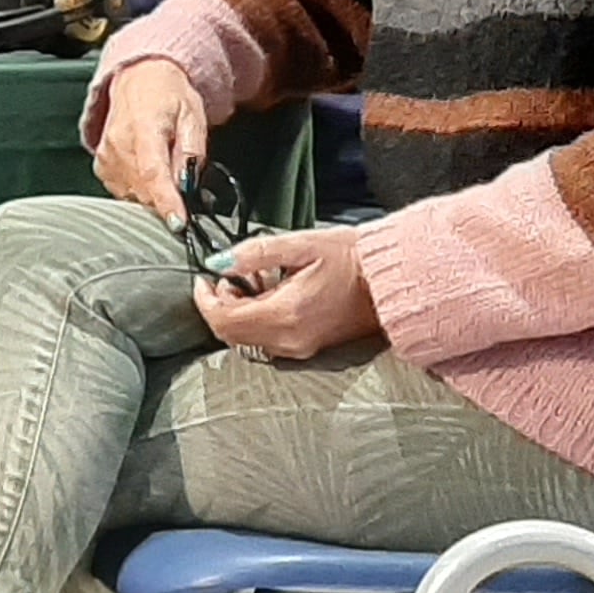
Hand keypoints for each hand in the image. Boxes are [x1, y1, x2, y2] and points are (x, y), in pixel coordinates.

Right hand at [91, 58, 207, 226]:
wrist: (139, 79)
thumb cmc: (168, 95)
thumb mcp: (193, 117)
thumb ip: (192, 153)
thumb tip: (187, 185)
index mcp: (144, 128)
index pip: (153, 172)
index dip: (166, 201)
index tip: (178, 222)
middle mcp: (119, 143)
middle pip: (144, 190)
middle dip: (168, 197)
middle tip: (183, 182)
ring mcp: (106, 155)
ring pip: (134, 195)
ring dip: (153, 193)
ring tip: (163, 167)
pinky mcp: (100, 165)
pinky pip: (123, 192)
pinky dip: (139, 189)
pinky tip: (146, 170)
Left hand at [194, 227, 379, 360]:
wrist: (390, 281)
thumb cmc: (351, 258)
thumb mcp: (300, 244)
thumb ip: (254, 254)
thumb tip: (217, 262)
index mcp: (285, 314)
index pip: (224, 320)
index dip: (204, 300)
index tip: (203, 279)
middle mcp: (290, 339)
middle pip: (231, 334)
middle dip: (220, 305)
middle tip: (230, 277)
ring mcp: (300, 348)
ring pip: (246, 339)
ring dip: (238, 312)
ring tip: (256, 280)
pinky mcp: (308, 348)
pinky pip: (266, 341)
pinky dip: (257, 320)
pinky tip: (272, 294)